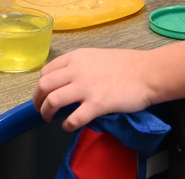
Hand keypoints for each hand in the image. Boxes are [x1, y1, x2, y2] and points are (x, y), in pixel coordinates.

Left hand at [33, 48, 160, 131]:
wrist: (146, 72)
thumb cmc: (126, 64)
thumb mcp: (96, 57)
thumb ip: (79, 66)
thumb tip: (68, 79)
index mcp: (76, 57)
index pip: (47, 71)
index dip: (41, 84)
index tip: (43, 93)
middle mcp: (76, 70)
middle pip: (44, 85)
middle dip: (38, 100)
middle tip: (40, 109)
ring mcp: (85, 87)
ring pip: (53, 101)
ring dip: (47, 112)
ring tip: (48, 118)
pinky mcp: (96, 104)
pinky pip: (73, 118)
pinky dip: (67, 124)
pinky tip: (68, 126)